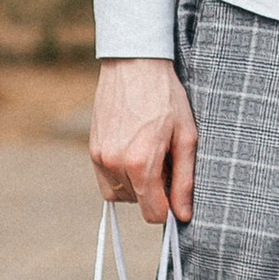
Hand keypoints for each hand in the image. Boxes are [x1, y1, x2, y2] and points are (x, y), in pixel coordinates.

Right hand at [91, 57, 197, 223]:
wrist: (135, 64)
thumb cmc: (166, 97)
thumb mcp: (186, 137)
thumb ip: (184, 180)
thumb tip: (184, 216)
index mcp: (140, 163)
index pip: (153, 214)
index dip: (169, 206)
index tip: (175, 185)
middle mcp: (114, 164)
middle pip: (138, 204)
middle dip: (153, 190)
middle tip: (164, 157)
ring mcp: (99, 157)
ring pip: (120, 195)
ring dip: (136, 184)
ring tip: (149, 152)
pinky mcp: (92, 150)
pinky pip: (106, 181)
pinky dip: (121, 175)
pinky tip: (133, 150)